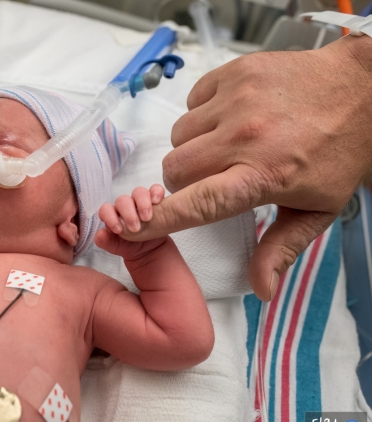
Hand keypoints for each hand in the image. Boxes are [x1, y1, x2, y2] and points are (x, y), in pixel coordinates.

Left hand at [95, 185, 166, 258]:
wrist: (150, 250)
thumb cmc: (130, 246)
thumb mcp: (117, 247)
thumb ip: (106, 242)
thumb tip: (100, 234)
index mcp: (113, 216)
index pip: (106, 209)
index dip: (110, 217)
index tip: (118, 230)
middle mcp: (126, 207)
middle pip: (123, 200)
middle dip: (128, 213)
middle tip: (135, 228)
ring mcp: (140, 203)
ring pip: (138, 192)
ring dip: (142, 203)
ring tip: (147, 218)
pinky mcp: (155, 202)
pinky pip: (155, 190)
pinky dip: (156, 192)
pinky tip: (157, 201)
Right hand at [123, 35, 371, 300]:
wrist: (361, 87)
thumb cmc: (338, 152)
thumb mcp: (317, 209)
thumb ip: (281, 249)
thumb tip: (261, 291)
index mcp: (264, 176)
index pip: (197, 203)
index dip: (157, 220)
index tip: (128, 228)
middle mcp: (245, 137)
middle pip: (175, 169)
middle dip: (184, 181)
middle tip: (214, 177)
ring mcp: (237, 100)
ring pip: (180, 135)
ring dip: (194, 146)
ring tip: (226, 144)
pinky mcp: (233, 73)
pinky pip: (192, 102)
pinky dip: (203, 114)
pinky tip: (232, 116)